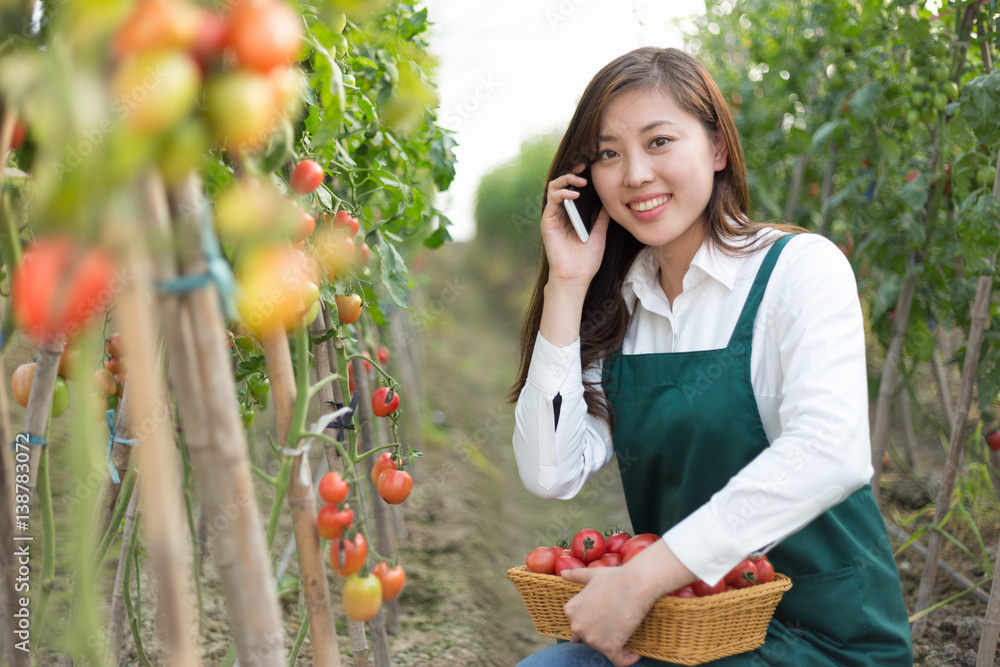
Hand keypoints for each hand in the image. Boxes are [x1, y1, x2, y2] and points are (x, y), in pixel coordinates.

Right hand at [540, 164, 609, 287]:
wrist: (577, 277)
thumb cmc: (587, 259)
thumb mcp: (600, 233)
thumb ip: (601, 217)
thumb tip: (609, 201)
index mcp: (571, 215)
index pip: (573, 189)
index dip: (580, 176)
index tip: (592, 167)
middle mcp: (560, 214)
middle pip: (562, 184)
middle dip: (572, 172)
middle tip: (584, 166)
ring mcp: (553, 217)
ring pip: (553, 188)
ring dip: (566, 179)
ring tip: (581, 180)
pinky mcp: (547, 222)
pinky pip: (552, 201)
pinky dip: (562, 193)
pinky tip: (575, 194)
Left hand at [561, 566, 646, 665]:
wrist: (634, 584)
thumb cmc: (615, 578)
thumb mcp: (592, 575)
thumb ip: (576, 576)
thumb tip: (562, 574)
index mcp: (571, 610)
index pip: (580, 624)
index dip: (593, 622)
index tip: (606, 619)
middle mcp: (577, 626)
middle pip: (589, 637)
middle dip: (601, 634)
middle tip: (617, 623)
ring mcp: (592, 638)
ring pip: (602, 648)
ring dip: (615, 645)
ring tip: (628, 634)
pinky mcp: (609, 648)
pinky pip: (618, 661)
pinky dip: (627, 659)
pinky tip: (636, 654)